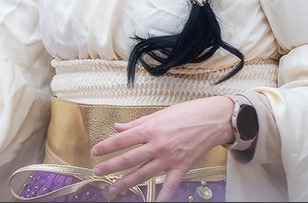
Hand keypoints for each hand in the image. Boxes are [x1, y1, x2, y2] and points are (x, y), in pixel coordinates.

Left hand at [91, 96, 232, 202]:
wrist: (212, 119)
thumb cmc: (186, 113)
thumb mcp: (158, 114)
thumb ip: (137, 123)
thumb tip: (118, 127)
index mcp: (150, 129)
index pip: (122, 140)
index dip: (106, 146)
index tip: (96, 152)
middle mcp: (157, 145)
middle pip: (129, 159)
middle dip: (111, 167)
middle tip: (98, 172)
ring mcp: (169, 158)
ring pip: (143, 174)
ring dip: (127, 183)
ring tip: (114, 189)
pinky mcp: (181, 167)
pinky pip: (169, 185)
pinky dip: (162, 197)